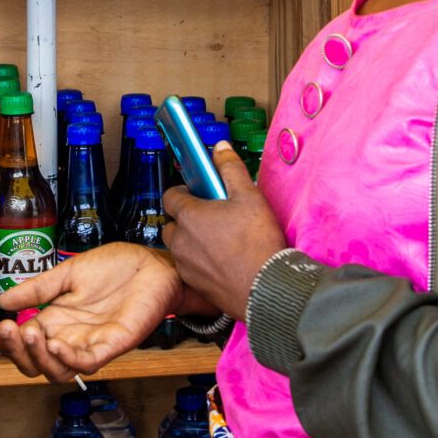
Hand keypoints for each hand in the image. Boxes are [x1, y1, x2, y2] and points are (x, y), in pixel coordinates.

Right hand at [0, 245, 180, 380]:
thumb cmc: (116, 267)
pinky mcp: (112, 346)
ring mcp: (90, 345)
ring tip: (27, 333)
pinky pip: (86, 364)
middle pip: (34, 362)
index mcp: (56, 321)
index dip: (3, 342)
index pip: (24, 342)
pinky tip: (54, 345)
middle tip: (3, 330)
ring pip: (56, 371)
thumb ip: (38, 290)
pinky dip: (67, 359)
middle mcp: (70, 337)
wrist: (152, 263)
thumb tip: (3, 300)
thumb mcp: (68, 273)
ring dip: (37, 357)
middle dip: (14, 350)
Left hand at [162, 146, 285, 321]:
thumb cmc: (258, 244)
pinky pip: (189, 268)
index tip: (199, 192)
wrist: (266, 288)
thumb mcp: (249, 196)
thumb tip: (220, 149)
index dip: (184, 191)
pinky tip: (223, 261)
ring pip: (179, 247)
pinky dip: (199, 262)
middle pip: (172, 223)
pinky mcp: (195, 285)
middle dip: (186, 218)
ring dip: (191, 241)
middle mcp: (181, 241)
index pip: (170, 196)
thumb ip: (230, 169)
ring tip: (218, 239)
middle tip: (211, 216)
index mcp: (189, 216)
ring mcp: (186, 265)